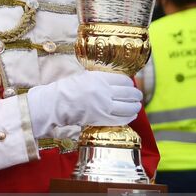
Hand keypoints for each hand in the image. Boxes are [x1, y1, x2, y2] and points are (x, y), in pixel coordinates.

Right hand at [26, 72, 142, 138]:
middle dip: (136, 95)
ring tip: (137, 106)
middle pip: (129, 93)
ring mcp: (105, 106)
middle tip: (138, 95)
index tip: (131, 84)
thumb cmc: (69, 89)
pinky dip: (129, 117)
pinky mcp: (103, 119)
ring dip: (135, 106)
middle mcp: (105, 92)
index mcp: (100, 79)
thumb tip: (116, 81)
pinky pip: (122, 119)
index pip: (123, 80)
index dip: (130, 82)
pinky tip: (131, 115)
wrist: (57, 103)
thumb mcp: (86, 76)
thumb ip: (101, 78)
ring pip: (128, 107)